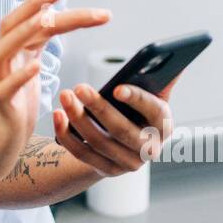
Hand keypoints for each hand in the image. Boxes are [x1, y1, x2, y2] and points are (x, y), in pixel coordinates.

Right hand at [0, 0, 110, 182]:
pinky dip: (20, 76)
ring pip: (4, 50)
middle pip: (13, 25)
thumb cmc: (11, 112)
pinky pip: (5, 88)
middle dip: (36, 5)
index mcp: (14, 55)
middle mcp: (3, 63)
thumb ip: (36, 47)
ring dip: (25, 32)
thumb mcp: (28, 73)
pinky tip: (36, 67)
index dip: (51, 6)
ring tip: (48, 19)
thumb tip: (52, 19)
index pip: (32, 23)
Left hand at [52, 77, 175, 175]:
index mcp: (164, 125)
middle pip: (122, 131)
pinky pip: (83, 154)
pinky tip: (58, 116)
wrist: (126, 141)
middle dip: (98, 108)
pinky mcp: (106, 169)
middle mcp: (150, 148)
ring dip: (78, 119)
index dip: (137, 100)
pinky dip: (68, 136)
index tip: (117, 88)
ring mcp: (128, 163)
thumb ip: (157, 76)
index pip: (154, 112)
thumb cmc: (137, 109)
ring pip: (99, 142)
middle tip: (78, 87)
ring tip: (65, 96)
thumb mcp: (150, 93)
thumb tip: (162, 53)